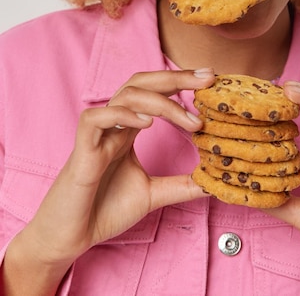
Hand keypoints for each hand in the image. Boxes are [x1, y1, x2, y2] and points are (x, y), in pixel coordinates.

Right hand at [14, 69, 213, 268]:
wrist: (70, 237)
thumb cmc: (104, 209)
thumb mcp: (152, 194)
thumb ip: (181, 185)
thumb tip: (213, 182)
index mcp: (128, 128)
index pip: (155, 91)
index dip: (181, 81)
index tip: (210, 79)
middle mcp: (114, 124)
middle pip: (142, 82)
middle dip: (176, 76)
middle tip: (207, 77)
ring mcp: (98, 134)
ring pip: (125, 95)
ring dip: (161, 102)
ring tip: (189, 120)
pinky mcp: (82, 151)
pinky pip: (96, 118)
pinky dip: (122, 115)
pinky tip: (147, 123)